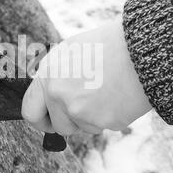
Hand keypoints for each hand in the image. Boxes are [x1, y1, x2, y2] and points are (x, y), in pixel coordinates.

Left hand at [21, 21, 151, 135]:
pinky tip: (118, 96)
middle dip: (68, 123)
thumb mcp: (71, 52)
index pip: (29, 111)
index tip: (48, 122)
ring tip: (107, 92)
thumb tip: (49, 99)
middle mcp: (58, 94)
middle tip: (83, 111)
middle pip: (58, 126)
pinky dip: (109, 117)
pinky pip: (102, 126)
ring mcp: (79, 110)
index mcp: (47, 75)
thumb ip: (55, 78)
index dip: (40, 120)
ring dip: (91, 118)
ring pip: (82, 128)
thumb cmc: (108, 45)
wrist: (142, 47)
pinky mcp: (102, 121)